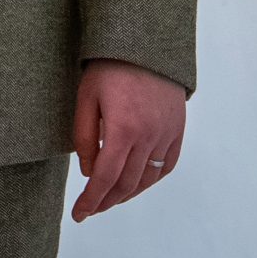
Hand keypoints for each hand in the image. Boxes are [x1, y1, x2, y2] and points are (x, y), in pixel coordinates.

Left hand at [70, 58, 185, 220]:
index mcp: (123, 129)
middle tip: (90, 209)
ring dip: (127, 194)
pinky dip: (150, 180)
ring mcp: (167, 134)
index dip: (91, 200)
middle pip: (126, 183)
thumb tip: (88, 172)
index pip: (105, 178)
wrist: (145, 43)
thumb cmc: (108, 67)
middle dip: (106, 201)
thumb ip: (84, 137)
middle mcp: (149, 137)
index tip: (79, 214)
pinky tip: (136, 184)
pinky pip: (166, 165)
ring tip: (109, 200)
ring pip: (147, 178)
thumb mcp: (85, 98)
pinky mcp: (177, 130)